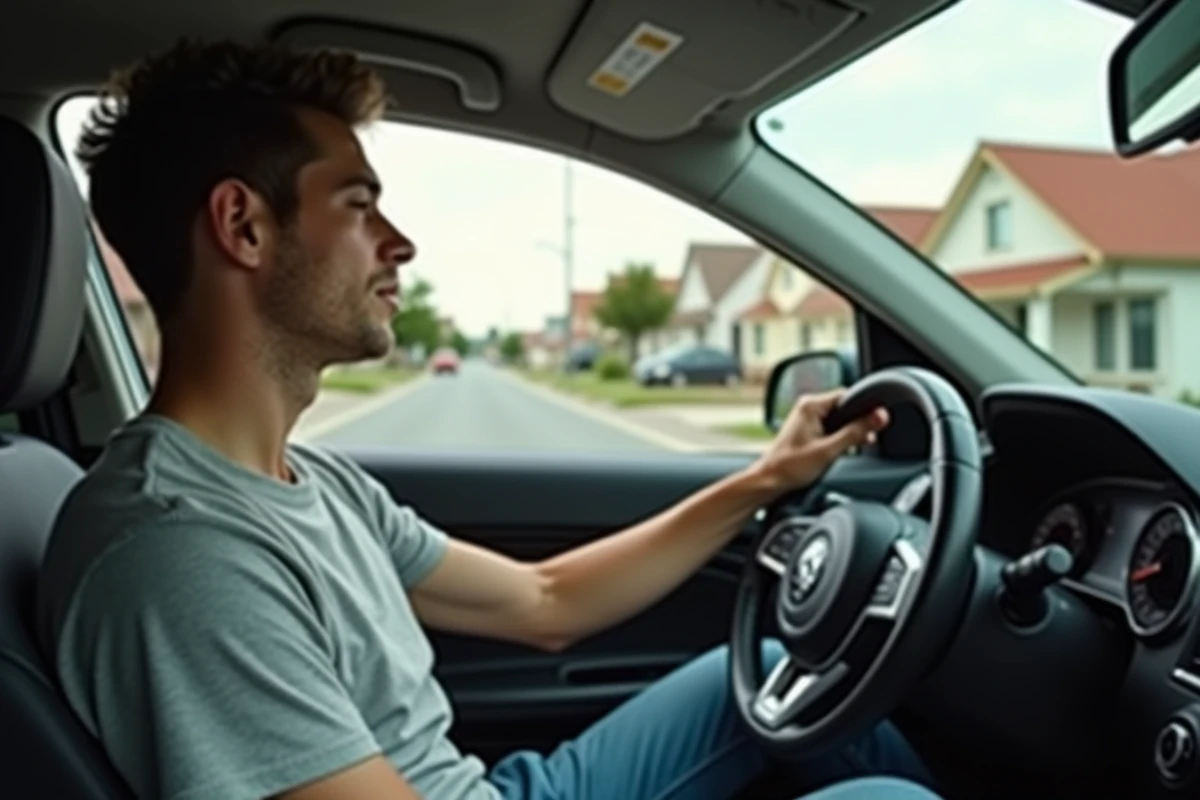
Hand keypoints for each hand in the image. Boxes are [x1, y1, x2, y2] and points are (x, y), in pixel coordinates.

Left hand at [753, 388, 888, 490]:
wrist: (769, 482)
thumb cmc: (791, 466)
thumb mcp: (829, 450)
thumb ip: (856, 432)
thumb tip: (880, 416)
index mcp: (811, 405)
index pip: (849, 395)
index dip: (864, 409)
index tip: (875, 423)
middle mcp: (808, 407)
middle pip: (845, 408)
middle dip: (857, 424)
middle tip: (864, 440)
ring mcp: (807, 418)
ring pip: (840, 419)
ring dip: (849, 433)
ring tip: (851, 449)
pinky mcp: (808, 429)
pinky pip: (832, 427)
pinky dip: (840, 438)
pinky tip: (842, 451)